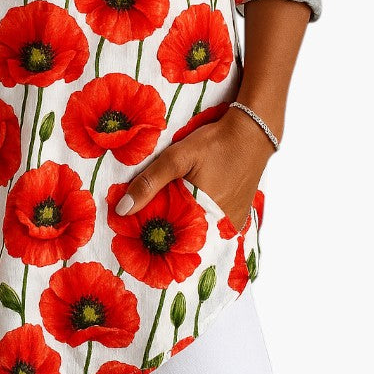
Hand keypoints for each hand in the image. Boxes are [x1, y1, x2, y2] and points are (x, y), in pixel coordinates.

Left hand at [115, 104, 277, 233]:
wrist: (251, 134)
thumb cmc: (214, 144)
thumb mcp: (177, 157)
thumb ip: (150, 182)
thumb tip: (122, 210)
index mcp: (205, 217)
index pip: (171, 240)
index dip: (152, 237)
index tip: (135, 233)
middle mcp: (222, 228)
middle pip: (187, 239)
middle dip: (167, 235)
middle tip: (147, 229)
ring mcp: (232, 224)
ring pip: (201, 235)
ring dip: (184, 229)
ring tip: (165, 220)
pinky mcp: (239, 217)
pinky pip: (214, 228)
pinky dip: (200, 222)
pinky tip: (188, 211)